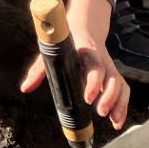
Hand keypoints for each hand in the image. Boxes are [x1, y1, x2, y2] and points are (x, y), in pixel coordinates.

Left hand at [20, 0, 128, 130]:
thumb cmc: (67, 41)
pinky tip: (116, 122)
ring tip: (112, 121)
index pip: (94, 66)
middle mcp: (101, 60)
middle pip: (112, 78)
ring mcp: (109, 68)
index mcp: (86, 52)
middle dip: (109, 97)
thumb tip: (25, 88)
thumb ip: (39, 70)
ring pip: (121, 85)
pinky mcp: (113, 76)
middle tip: (99, 112)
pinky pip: (123, 90)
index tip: (87, 98)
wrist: (85, 25)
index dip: (93, 83)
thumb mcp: (51, 51)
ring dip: (119, 104)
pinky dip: (122, 106)